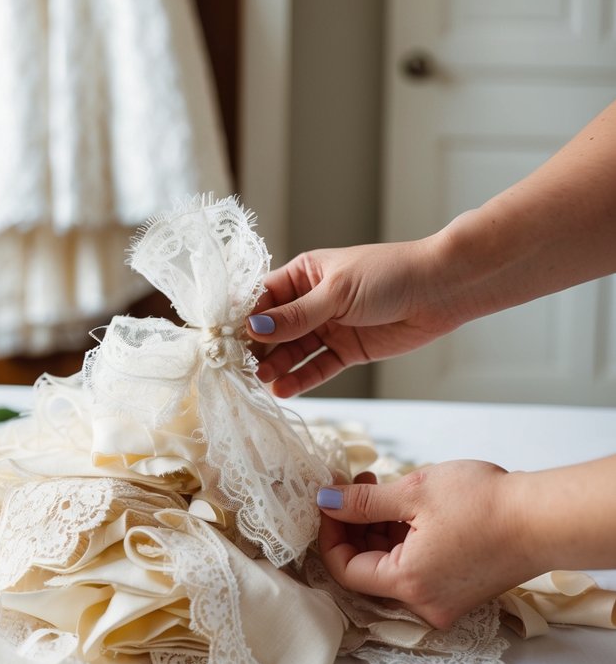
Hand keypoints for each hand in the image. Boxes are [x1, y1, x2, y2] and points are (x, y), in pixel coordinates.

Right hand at [247, 240, 460, 396]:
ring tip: (262, 382)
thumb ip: (298, 315)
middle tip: (239, 368)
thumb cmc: (388, 275)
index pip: (264, 297)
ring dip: (277, 365)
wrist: (439, 290)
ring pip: (294, 350)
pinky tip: (283, 390)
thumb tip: (255, 328)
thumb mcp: (337, 292)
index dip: (244, 317)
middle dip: (257, 347)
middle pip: (275, 328)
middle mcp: (312, 301)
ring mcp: (330, 327)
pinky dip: (302, 379)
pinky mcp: (348, 350)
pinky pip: (318, 367)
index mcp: (304, 274)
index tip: (224, 339)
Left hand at [317, 461, 535, 628]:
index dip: (330, 532)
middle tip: (355, 484)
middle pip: (369, 568)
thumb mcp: (413, 492)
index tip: (329, 499)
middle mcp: (424, 604)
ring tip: (381, 487)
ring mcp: (444, 600)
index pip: (345, 569)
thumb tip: (325, 501)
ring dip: (379, 529)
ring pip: (393, 566)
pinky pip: (417, 568)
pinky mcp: (460, 590)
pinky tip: (407, 506)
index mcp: (407, 584)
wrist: (542, 518)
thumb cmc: (482, 504)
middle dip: (355, 525)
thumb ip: (362, 502)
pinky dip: (405, 539)